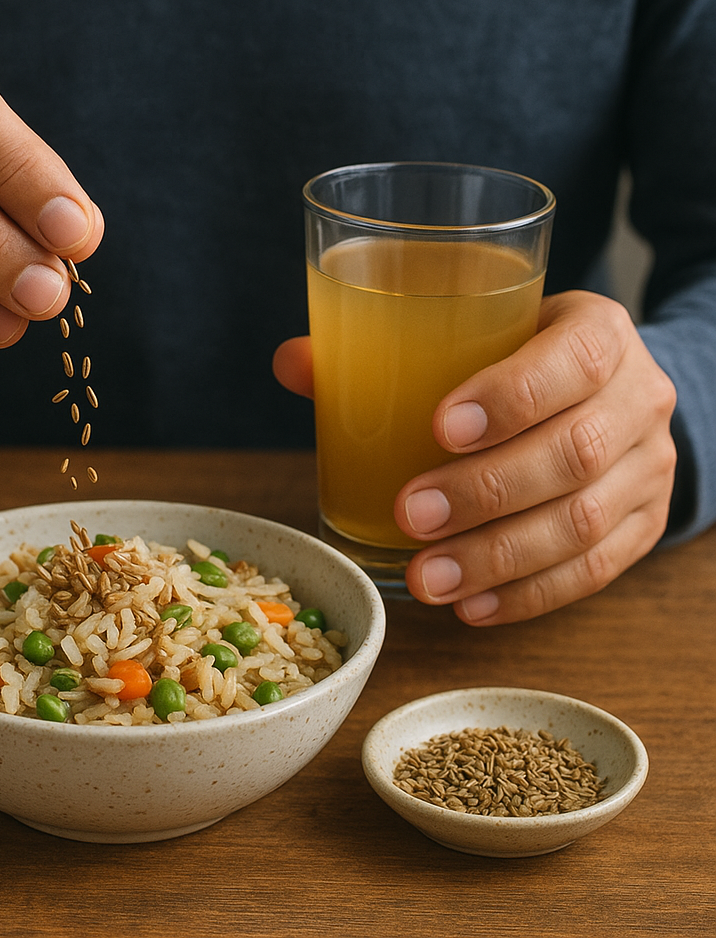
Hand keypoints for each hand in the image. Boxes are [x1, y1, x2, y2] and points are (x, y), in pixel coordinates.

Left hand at [273, 290, 677, 624]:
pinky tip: (472, 606)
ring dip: (498, 559)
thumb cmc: (518, 360)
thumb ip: (382, 348)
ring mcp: (649, 468)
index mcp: (597, 334)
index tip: (440, 429)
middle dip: (486, 492)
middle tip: (412, 516)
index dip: (512, 396)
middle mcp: (639, 397)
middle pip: (575, 451)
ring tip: (426, 579)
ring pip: (585, 522)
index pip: (573, 360)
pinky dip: (529, 595)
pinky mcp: (644, 525)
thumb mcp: (475, 335)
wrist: (608, 394)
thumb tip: (291, 364)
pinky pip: (597, 571)